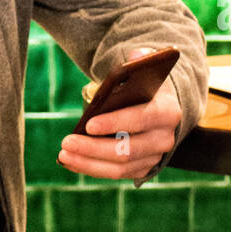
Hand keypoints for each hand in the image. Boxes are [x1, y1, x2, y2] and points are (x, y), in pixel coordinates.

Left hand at [57, 46, 181, 183]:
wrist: (160, 110)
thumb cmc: (145, 89)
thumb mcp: (145, 73)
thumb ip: (140, 63)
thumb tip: (136, 57)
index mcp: (167, 112)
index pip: (141, 119)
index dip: (115, 123)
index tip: (88, 124)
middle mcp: (164, 139)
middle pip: (127, 150)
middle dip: (94, 148)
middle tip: (66, 142)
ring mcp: (154, 157)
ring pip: (119, 167)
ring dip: (88, 162)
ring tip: (63, 154)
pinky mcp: (143, 169)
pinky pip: (115, 173)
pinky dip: (91, 168)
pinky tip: (71, 161)